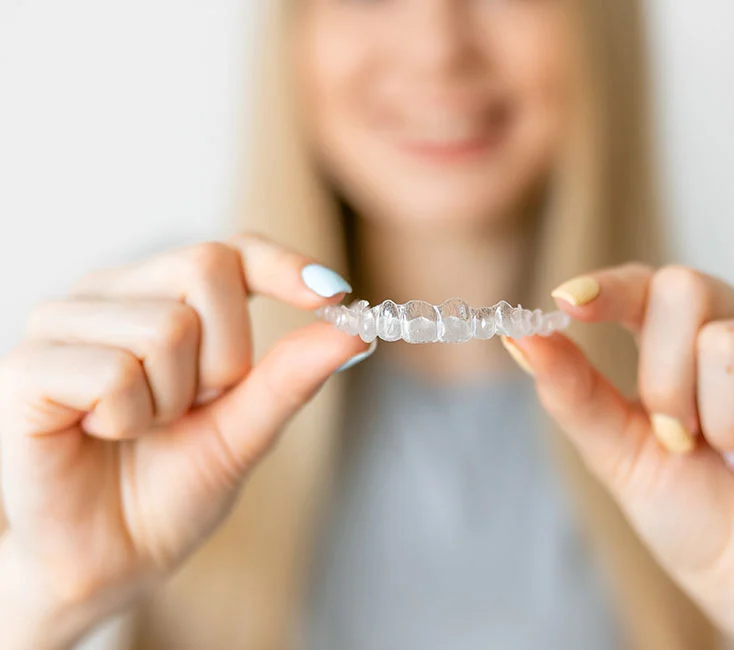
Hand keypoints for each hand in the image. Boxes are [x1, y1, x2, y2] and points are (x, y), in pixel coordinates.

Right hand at [0, 234, 368, 646]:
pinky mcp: (26, 367)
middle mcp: (112, 294)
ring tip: (140, 429)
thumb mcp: (245, 430)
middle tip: (190, 408)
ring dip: (172, 400)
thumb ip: (291, 377)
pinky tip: (100, 435)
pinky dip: (128, 419)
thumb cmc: (172, 490)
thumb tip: (354, 330)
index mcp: (163, 298)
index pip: (231, 249)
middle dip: (224, 358)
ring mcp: (63, 324)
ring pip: (166, 325)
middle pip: (205, 267)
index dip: (283, 265)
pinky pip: (114, 371)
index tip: (333, 294)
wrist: (109, 561)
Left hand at [504, 264, 733, 649]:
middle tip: (681, 437)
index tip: (566, 303)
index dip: (608, 287)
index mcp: (682, 336)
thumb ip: (573, 391)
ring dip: (717, 420)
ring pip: (728, 341)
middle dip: (663, 379)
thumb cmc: (687, 509)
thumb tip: (518, 337)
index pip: (644, 283)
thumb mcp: (616, 449)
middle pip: (683, 288)